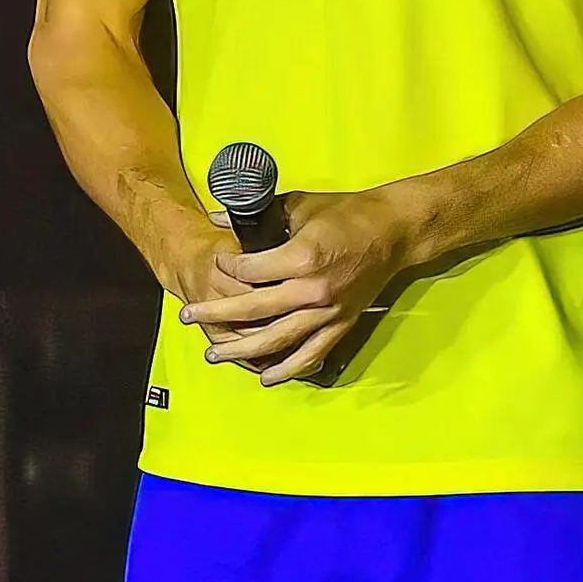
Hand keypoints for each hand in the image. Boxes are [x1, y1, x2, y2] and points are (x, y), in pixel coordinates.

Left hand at [179, 188, 412, 385]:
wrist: (394, 231)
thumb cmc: (348, 213)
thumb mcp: (301, 205)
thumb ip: (258, 215)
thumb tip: (218, 218)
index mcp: (302, 257)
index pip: (249, 270)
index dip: (226, 266)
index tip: (216, 262)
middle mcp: (312, 290)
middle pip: (253, 308)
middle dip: (216, 312)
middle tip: (188, 315)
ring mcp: (328, 311)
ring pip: (276, 338)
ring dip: (242, 348)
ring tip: (213, 354)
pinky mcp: (341, 324)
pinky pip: (311, 354)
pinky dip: (287, 369)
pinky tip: (265, 377)